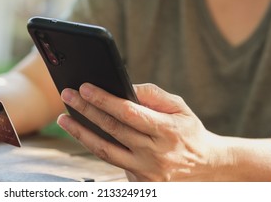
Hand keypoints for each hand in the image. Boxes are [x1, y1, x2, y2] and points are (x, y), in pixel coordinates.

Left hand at [57, 83, 225, 180]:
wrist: (206, 168)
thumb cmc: (189, 132)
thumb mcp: (180, 108)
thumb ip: (154, 95)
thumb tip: (125, 87)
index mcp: (167, 130)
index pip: (128, 112)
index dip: (104, 99)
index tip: (85, 87)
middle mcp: (155, 153)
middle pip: (112, 129)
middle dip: (86, 110)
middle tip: (67, 95)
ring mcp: (146, 171)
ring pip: (105, 150)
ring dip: (81, 133)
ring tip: (64, 119)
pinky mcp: (140, 182)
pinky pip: (111, 162)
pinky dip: (95, 146)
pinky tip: (82, 134)